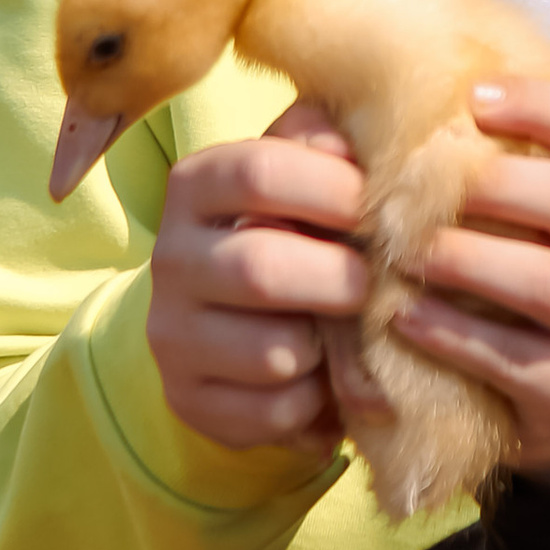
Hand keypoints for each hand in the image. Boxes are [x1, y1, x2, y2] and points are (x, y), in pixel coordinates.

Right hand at [146, 99, 367, 456]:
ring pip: (274, 351)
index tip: (378, 208)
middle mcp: (170, 258)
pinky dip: (318, 401)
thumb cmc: (295, 232)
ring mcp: (172, 335)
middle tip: (374, 283)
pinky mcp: (190, 401)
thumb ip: (328, 142)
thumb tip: (363, 138)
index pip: (259, 170)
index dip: (333, 188)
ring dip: (331, 349)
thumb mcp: (305, 175)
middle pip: (260, 267)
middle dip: (338, 280)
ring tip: (348, 334)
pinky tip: (323, 379)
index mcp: (195, 184)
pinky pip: (275, 411)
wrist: (235, 326)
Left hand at [396, 83, 549, 485]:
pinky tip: (404, 316)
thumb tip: (415, 95)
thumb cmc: (537, 273)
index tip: (471, 98)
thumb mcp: (544, 216)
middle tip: (424, 181)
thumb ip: (512, 162)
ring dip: (473, 261)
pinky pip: (518, 357)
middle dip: (502, 185)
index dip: (542, 105)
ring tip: (409, 252)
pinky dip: (455, 333)